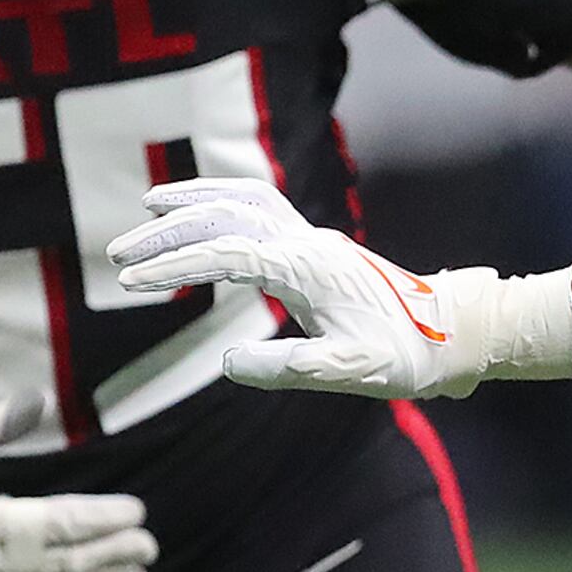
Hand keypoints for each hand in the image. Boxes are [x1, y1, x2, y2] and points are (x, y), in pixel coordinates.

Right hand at [110, 176, 571, 398]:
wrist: (453, 335)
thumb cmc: (404, 357)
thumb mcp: (348, 372)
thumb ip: (286, 367)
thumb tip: (228, 361)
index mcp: (308, 268)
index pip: (226, 253)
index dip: (174, 264)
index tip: (132, 280)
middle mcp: (307, 242)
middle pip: (225, 215)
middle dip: (168, 231)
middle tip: (118, 255)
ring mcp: (312, 238)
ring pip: (244, 199)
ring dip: (194, 200)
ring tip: (148, 206)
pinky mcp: (314, 245)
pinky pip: (261, 206)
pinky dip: (222, 199)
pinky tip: (200, 211)